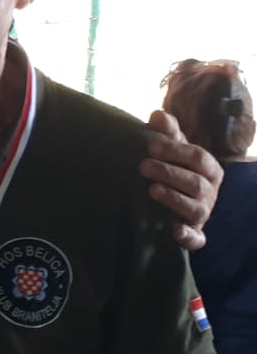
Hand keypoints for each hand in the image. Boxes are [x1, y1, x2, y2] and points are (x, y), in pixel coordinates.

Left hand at [141, 110, 222, 250]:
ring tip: (152, 190)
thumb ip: (167, 133)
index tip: (150, 146)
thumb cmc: (175, 169)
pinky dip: (188, 236)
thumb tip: (158, 114)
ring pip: (195, 208)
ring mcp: (203, 214)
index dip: (175, 151)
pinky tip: (175, 231)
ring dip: (174, 199)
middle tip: (142, 166)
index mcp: (209, 168)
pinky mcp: (195, 234)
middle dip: (169, 173)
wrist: (174, 201)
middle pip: (194, 182)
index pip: (197, 156)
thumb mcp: (172, 150)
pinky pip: (197, 239)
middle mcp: (210, 191)